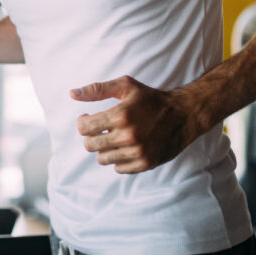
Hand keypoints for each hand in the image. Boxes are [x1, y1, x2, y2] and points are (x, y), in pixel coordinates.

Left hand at [73, 76, 199, 173]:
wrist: (184, 115)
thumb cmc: (152, 98)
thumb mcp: (126, 86)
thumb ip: (97, 89)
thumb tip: (72, 93)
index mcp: (120, 115)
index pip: (84, 128)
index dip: (82, 122)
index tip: (88, 118)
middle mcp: (128, 136)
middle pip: (90, 146)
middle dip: (90, 137)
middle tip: (99, 130)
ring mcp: (137, 152)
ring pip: (102, 159)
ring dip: (103, 149)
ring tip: (112, 138)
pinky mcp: (146, 164)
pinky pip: (118, 168)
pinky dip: (117, 159)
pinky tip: (124, 148)